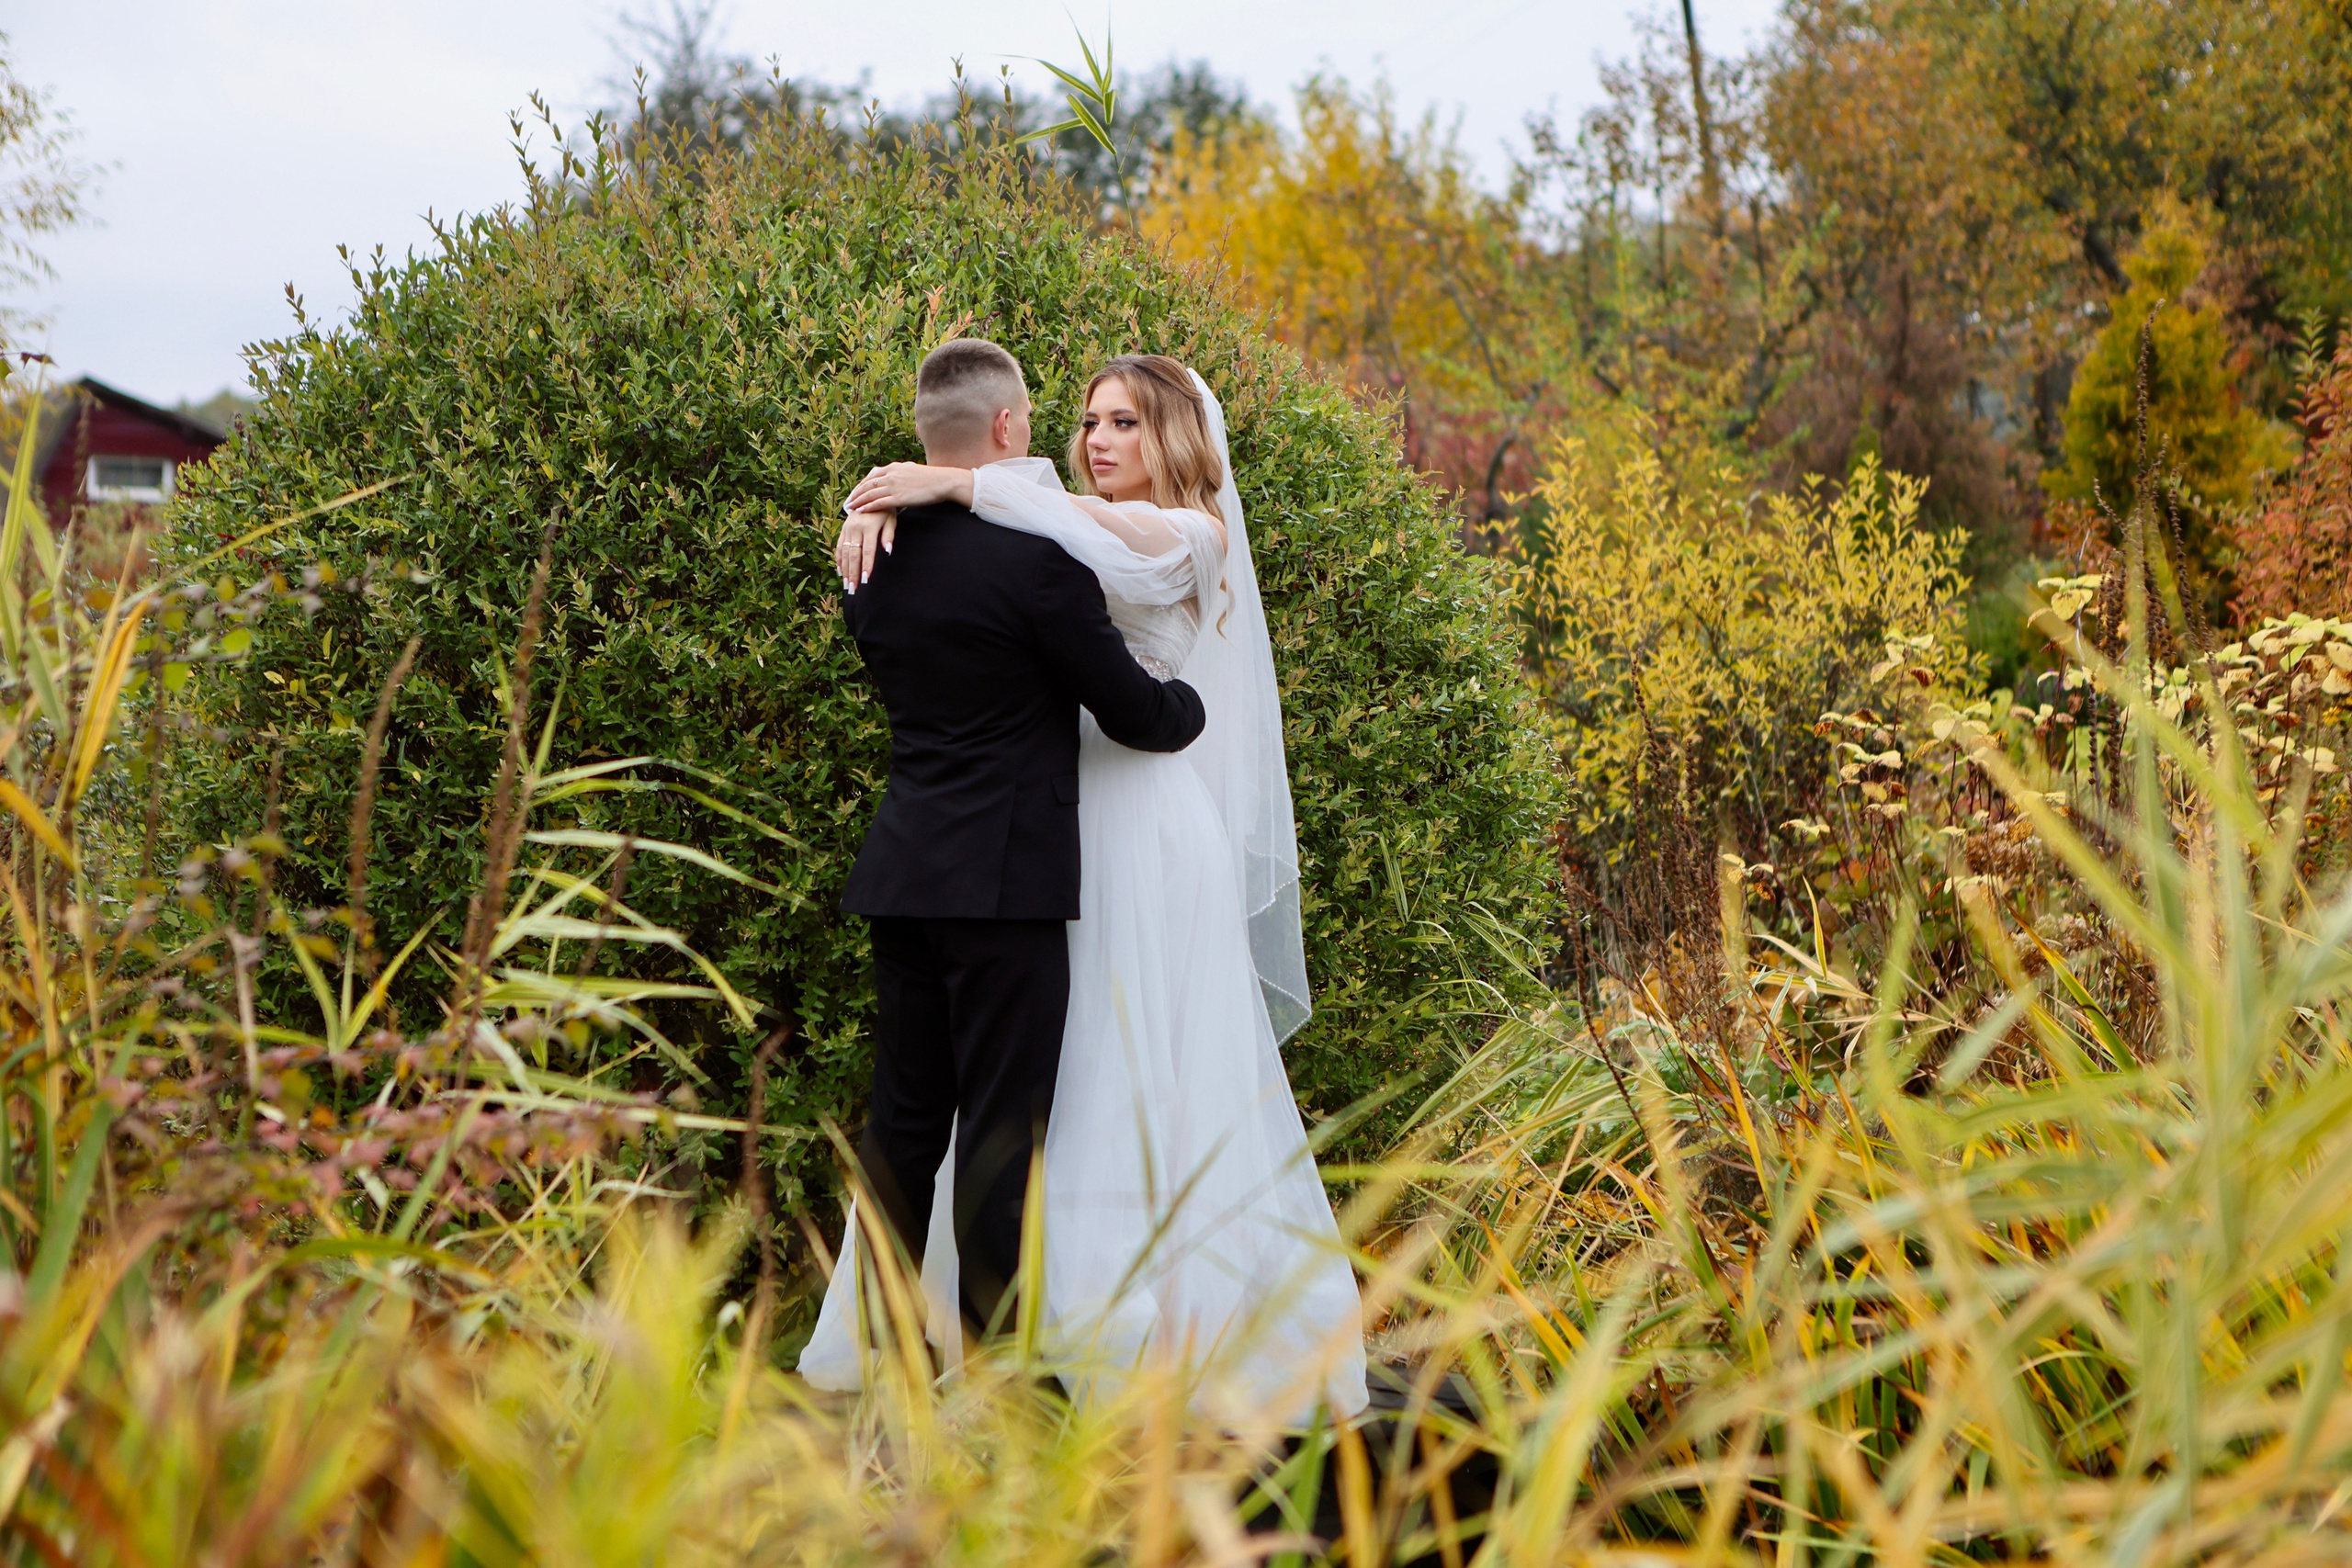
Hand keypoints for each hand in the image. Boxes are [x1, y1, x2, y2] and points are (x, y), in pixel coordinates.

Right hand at [836, 507, 896, 590]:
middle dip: (853, 573)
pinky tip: (840, 571)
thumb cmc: (884, 510)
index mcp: (869, 527)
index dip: (866, 566)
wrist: (869, 494)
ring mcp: (847, 529)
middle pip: (853, 555)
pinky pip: (839, 546)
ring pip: (844, 553)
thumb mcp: (891, 519)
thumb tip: (888, 551)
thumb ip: (889, 535)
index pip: (867, 551)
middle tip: (853, 589)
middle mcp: (855, 529)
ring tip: (846, 585)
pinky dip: (839, 560)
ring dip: (845, 570)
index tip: (865, 580)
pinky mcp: (843, 530)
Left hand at [844, 462, 972, 514]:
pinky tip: (861, 511)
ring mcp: (894, 486)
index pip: (872, 476)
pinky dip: (867, 507)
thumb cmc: (931, 478)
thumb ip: (901, 472)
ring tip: (850, 508)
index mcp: (893, 467)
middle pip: (867, 485)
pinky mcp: (898, 498)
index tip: (855, 491)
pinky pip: (878, 503)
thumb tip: (897, 473)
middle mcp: (891, 475)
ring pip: (870, 494)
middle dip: (856, 494)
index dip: (862, 485)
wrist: (942, 481)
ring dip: (858, 501)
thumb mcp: (912, 470)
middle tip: (848, 501)